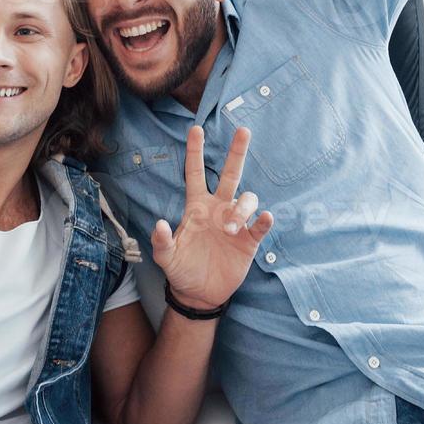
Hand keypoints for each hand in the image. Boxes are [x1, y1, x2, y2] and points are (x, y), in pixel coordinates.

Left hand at [152, 126, 274, 312]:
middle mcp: (218, 209)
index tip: (195, 129)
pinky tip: (263, 219)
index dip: (194, 152)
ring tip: (230, 228)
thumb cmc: (180, 270)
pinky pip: (259, 225)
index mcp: (197, 207)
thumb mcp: (165, 257)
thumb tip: (159, 224)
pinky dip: (263, 220)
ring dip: (241, 209)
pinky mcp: (249, 241)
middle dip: (237, 152)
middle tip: (243, 131)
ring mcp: (235, 223)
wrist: (199, 294)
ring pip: (246, 200)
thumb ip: (160, 241)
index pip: (195, 173)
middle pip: (231, 174)